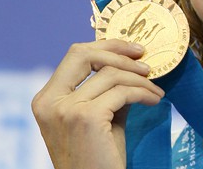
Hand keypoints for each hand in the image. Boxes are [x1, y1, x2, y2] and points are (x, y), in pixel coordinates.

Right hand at [32, 39, 164, 168]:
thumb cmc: (99, 156)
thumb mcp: (98, 116)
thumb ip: (106, 89)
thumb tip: (131, 62)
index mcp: (47, 99)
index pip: (75, 55)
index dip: (107, 46)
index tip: (133, 49)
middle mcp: (49, 102)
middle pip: (84, 54)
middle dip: (120, 52)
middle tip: (146, 63)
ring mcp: (65, 109)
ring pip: (111, 74)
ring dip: (141, 80)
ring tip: (155, 91)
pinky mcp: (86, 118)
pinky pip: (123, 92)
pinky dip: (144, 93)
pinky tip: (154, 100)